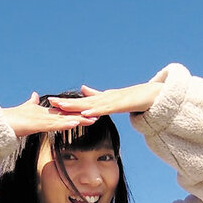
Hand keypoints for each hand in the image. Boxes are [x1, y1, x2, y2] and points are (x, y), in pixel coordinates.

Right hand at [2, 92, 97, 137]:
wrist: (1, 122)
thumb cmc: (12, 118)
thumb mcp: (25, 109)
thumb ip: (31, 102)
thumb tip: (34, 94)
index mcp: (45, 114)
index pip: (64, 113)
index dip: (77, 113)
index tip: (89, 112)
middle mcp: (46, 115)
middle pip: (68, 115)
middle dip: (83, 116)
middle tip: (98, 115)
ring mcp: (43, 119)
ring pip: (64, 119)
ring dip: (79, 119)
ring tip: (92, 119)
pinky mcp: (38, 124)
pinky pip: (54, 124)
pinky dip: (65, 123)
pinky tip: (75, 123)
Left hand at [46, 82, 162, 117]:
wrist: (152, 96)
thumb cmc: (131, 98)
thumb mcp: (110, 97)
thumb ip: (96, 95)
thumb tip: (83, 89)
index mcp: (100, 100)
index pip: (80, 102)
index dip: (66, 103)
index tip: (51, 103)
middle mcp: (103, 99)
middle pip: (82, 102)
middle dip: (66, 103)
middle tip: (51, 102)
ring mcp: (111, 101)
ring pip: (91, 104)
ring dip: (77, 106)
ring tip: (63, 107)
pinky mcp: (120, 105)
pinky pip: (105, 109)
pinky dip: (95, 111)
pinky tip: (86, 113)